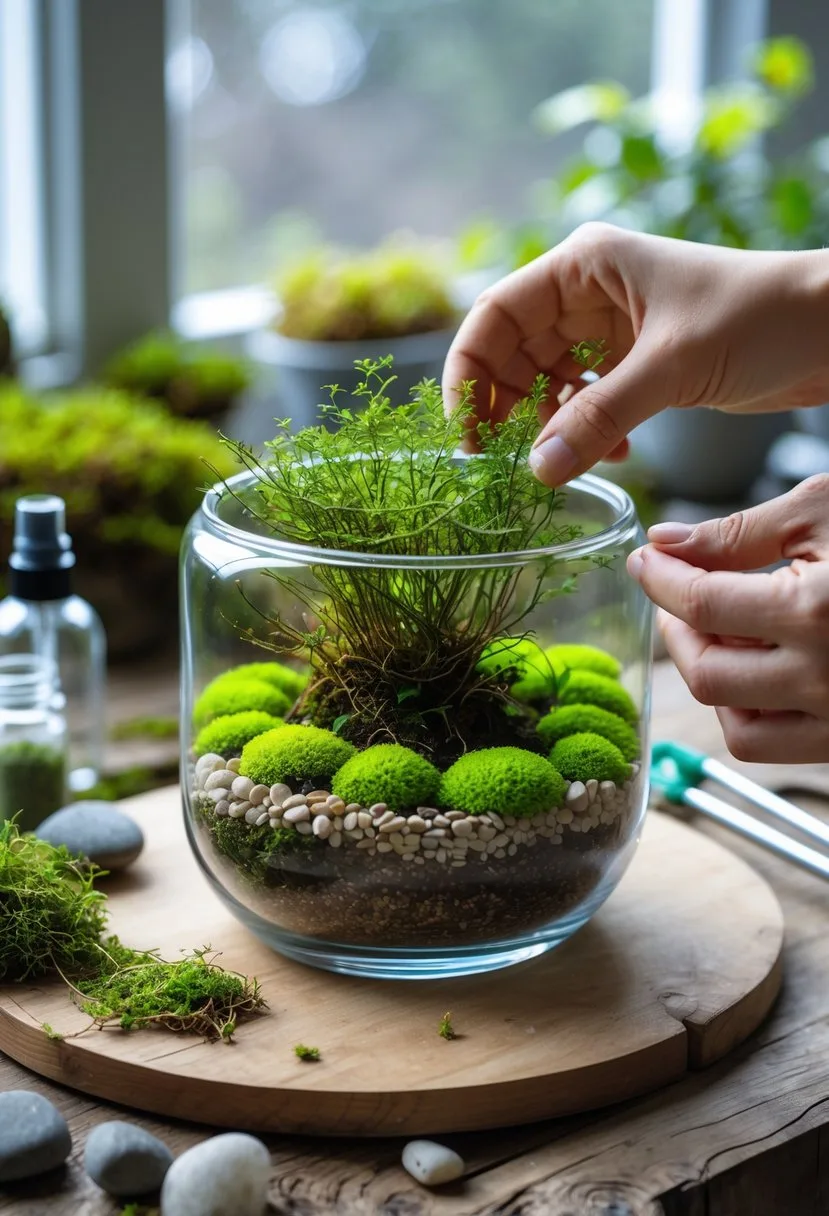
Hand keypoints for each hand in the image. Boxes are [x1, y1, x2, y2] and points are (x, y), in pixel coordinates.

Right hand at [443, 223, 828, 485]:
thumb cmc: (759, 318)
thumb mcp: (671, 368)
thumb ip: (598, 417)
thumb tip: (535, 469)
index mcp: (585, 267)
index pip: (496, 315)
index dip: (470, 372)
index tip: (466, 430)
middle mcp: (589, 295)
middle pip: (514, 354)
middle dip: (506, 409)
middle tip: (505, 463)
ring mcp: (612, 332)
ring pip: (548, 385)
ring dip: (550, 428)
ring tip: (565, 461)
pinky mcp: (637, 365)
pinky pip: (587, 404)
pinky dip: (589, 433)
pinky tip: (614, 454)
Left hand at [627, 475, 828, 762]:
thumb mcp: (828, 511)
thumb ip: (740, 532)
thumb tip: (666, 542)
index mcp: (818, 612)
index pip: (700, 606)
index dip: (659, 580)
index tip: (645, 561)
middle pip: (706, 675)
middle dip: (677, 633)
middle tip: (677, 597)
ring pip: (738, 726)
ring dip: (713, 681)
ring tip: (718, 635)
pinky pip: (779, 744)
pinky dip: (752, 710)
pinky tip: (762, 665)